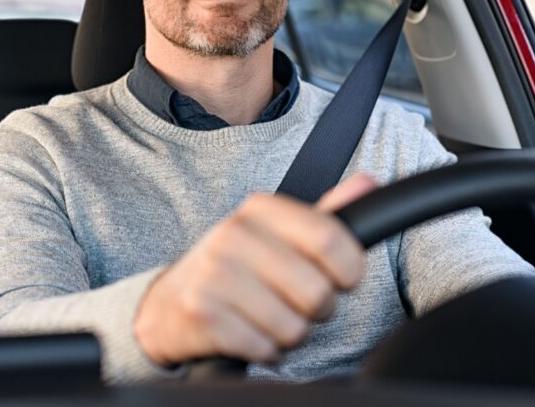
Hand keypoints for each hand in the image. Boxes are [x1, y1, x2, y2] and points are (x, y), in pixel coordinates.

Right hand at [133, 173, 377, 366]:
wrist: (167, 305)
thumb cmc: (236, 268)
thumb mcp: (277, 234)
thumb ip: (325, 215)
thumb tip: (367, 183)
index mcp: (259, 209)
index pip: (331, 237)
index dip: (350, 270)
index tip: (342, 279)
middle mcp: (233, 234)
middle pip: (317, 291)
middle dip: (317, 310)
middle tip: (294, 302)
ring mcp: (215, 274)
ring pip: (294, 327)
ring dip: (289, 334)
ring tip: (266, 317)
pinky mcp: (203, 314)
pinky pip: (265, 348)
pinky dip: (264, 350)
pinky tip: (247, 333)